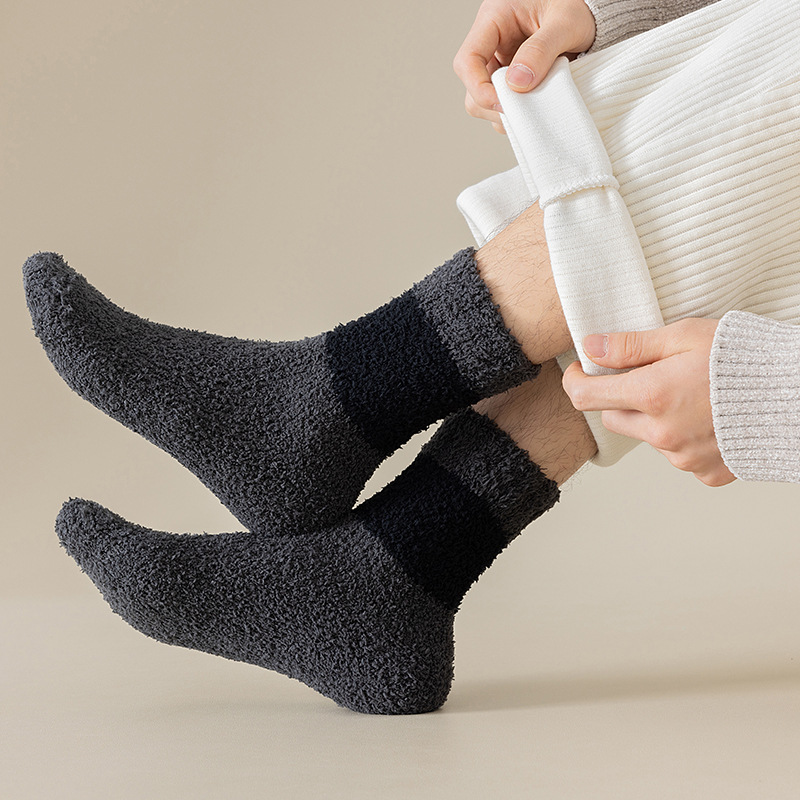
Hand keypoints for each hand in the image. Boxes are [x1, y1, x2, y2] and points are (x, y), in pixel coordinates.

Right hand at [454, 0, 595, 132]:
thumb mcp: (565, 22)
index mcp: (495, 19)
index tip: (502, 103)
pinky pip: (505, 106)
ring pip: (485, 103)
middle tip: (523, 111)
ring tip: (536, 106)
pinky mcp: (512, 81)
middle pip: (472, 88)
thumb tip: (517, 83)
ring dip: (508, 113)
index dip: (478, 87)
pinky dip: (519, 114)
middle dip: (493, 106)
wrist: (595, 15)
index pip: (468, 60)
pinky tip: (538, 105)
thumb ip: (541, 50)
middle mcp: (492, 44)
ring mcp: (501, 65)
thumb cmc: (579, 6)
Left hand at [561, 318, 736, 486]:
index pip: (585, 396)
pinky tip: (709, 419)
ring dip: (655, 419)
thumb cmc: (745, 357)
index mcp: (652, 395)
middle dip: (619, 398)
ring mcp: (683, 457)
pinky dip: (685, 438)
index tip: (581, 369)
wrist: (799, 395)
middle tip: (648, 376)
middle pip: (613, 418)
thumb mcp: (685, 336)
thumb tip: (590, 347)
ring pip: (647, 437)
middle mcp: (662, 433)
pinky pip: (679, 455)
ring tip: (693, 396)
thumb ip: (632, 345)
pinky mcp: (705, 472)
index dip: (575, 380)